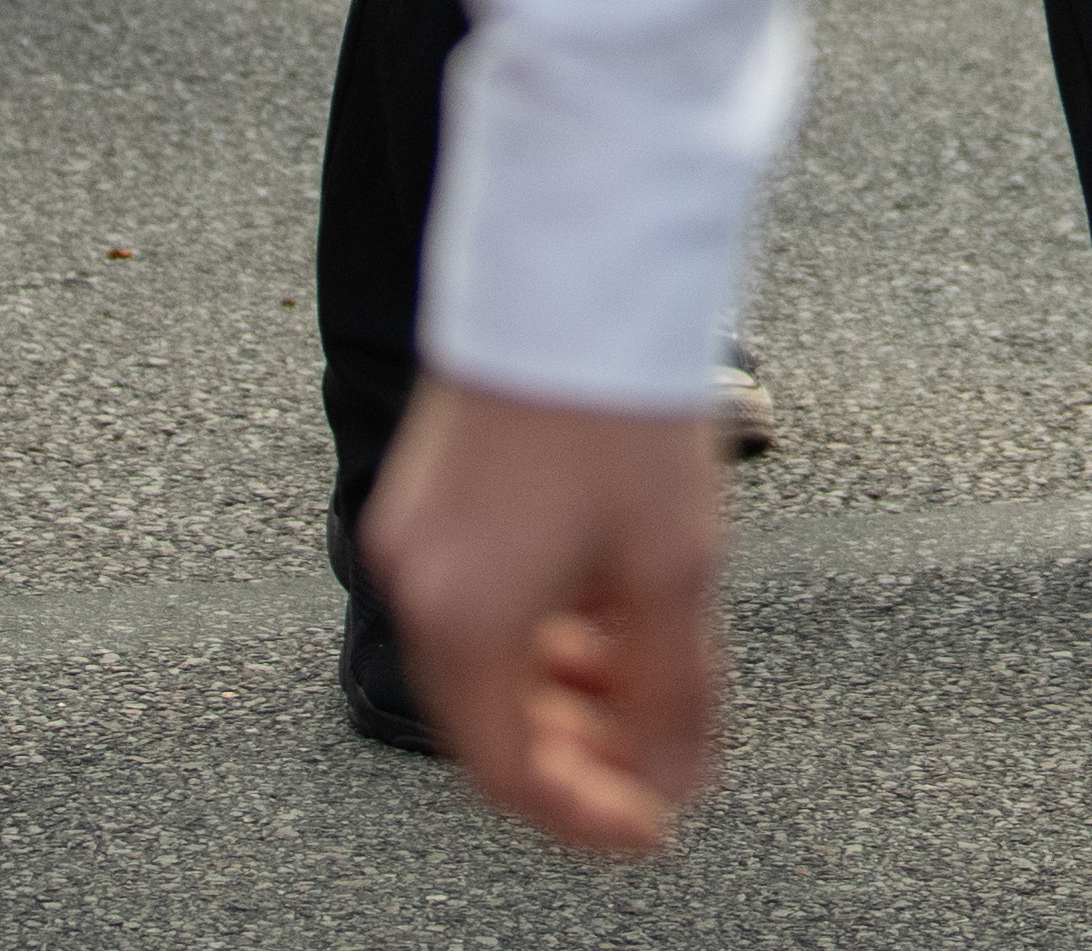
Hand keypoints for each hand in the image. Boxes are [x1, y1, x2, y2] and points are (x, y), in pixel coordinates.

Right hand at [364, 380, 727, 856]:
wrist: (573, 269)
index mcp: (463, 618)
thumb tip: (679, 781)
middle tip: (654, 765)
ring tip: (640, 687)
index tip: (653, 823)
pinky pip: (472, 606)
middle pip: (487, 725)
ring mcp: (412, 536)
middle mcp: (415, 583)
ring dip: (560, 695)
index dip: (588, 817)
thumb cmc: (615, 406)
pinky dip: (535, 634)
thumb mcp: (671, 567)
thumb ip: (675, 695)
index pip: (511, 775)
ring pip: (480, 666)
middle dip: (577, 758)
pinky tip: (600, 619)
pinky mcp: (425, 497)